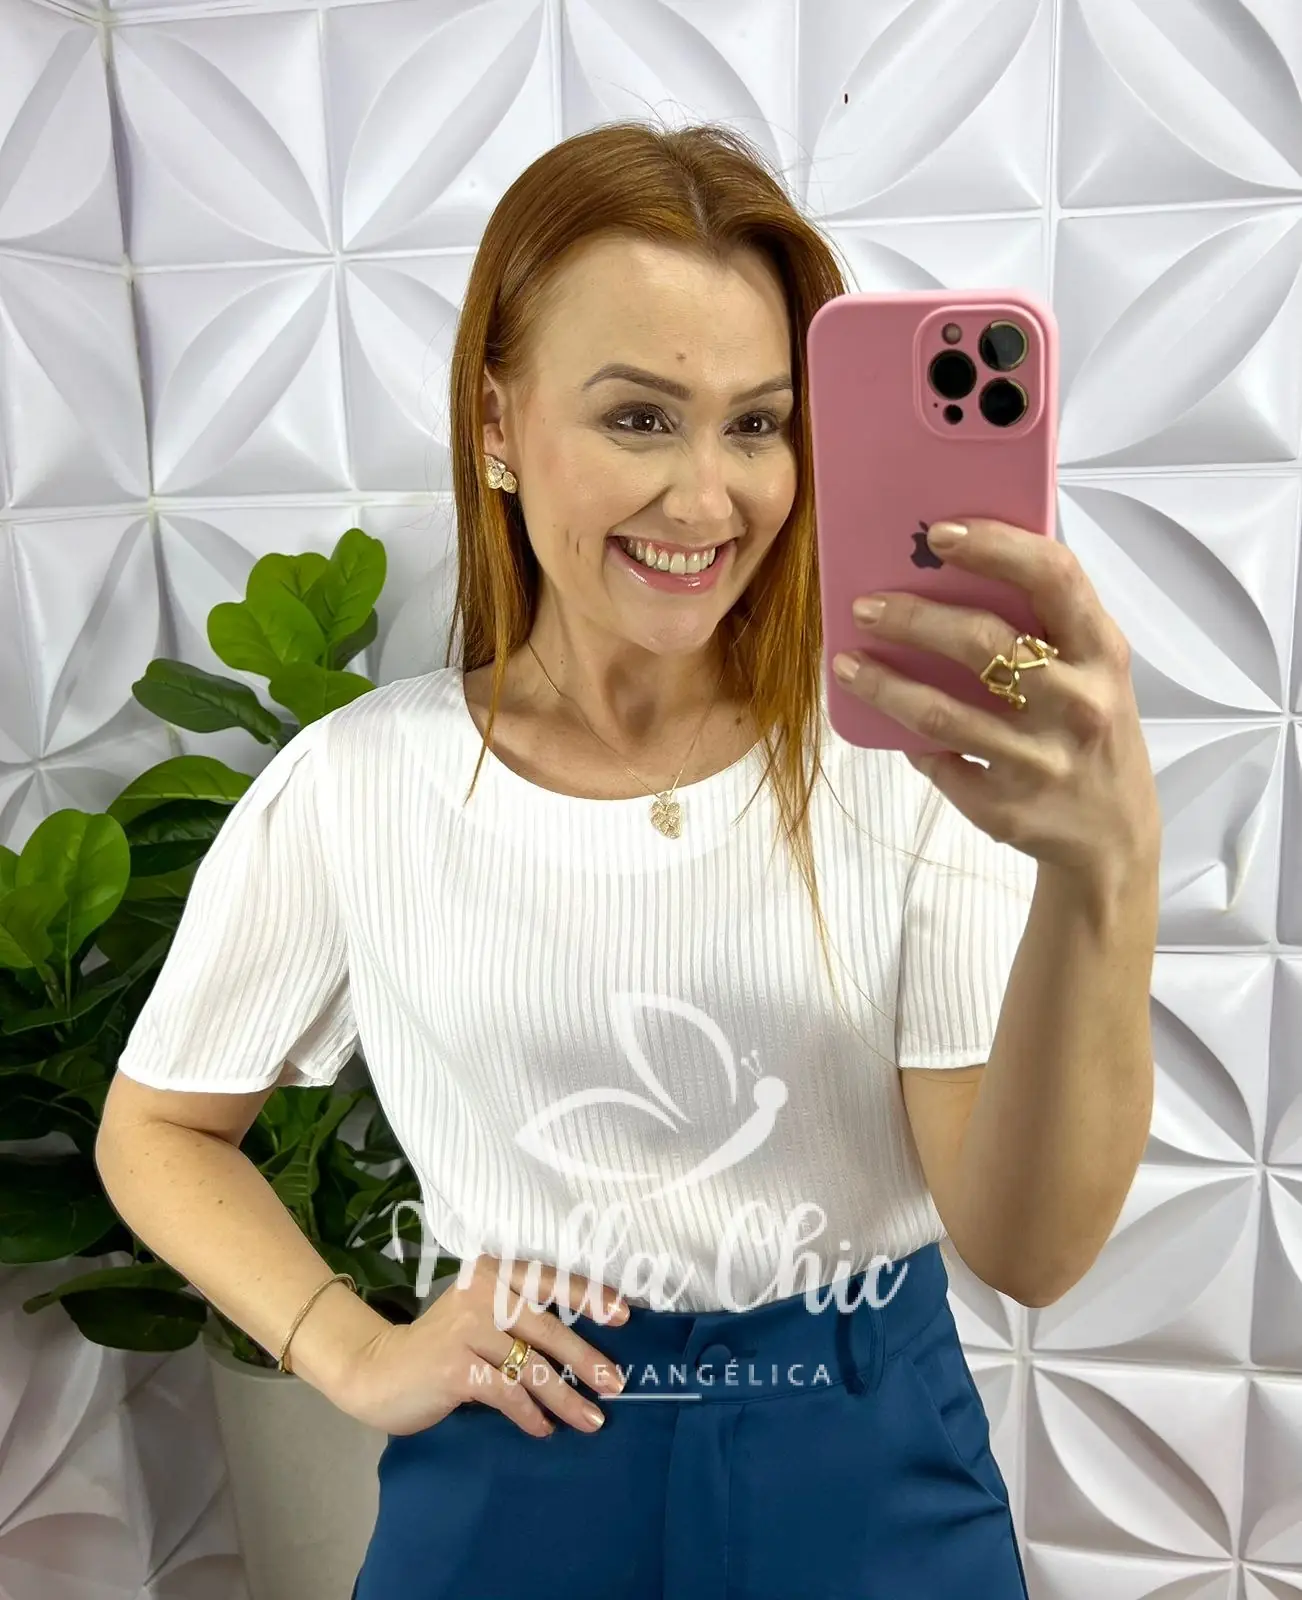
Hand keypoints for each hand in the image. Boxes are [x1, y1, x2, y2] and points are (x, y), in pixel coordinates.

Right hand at [336, 1255, 628, 1437]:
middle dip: (586, 1359)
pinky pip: (505, 1394)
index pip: (549, 1278)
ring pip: (530, 1366)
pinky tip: (543, 1429)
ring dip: (565, 1397)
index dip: (589, 1296)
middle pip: (547, 1328)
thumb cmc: (443, 1345)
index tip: (625, 1316)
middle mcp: (481, 1292)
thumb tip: (585, 1347)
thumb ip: (519, 1318)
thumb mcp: (480, 1316)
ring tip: (592, 1421)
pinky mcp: (454, 1366)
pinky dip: (529, 1414)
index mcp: (493, 1272)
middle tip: (616, 1384)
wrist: (379, 1370)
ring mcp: (466, 1328)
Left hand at [831, 517, 1161, 884]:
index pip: (1054, 577)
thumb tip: (947, 570)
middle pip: (983, 643)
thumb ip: (1042, 625)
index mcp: (1102, 652)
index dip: (996, 546)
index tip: (939, 531)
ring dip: (884, 684)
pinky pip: (939, 765)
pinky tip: (891, 725)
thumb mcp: (1092, 671)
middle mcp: (1080, 704)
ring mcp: (1044, 762)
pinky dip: (910, 743)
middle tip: (863, 606)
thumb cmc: (1090, 728)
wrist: (1115, 837)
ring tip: (848, 663)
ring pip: (943, 714)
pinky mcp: (1009, 809)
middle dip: (912, 618)